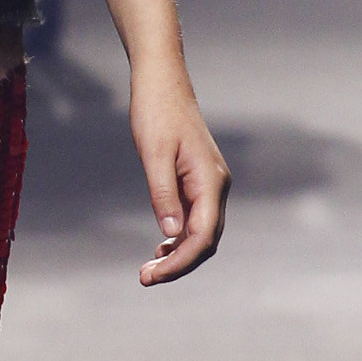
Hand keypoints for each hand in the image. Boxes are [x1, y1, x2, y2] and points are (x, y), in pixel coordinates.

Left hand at [129, 63, 229, 285]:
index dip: (181, 261)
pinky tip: (161, 247)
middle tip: (144, 278)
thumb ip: (163, 194)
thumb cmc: (156, 113)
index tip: (153, 275)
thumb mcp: (153, 154)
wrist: (162, 82)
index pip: (203, 236)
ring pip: (202, 232)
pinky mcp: (198, 181)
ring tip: (149, 269)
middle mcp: (216, 186)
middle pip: (206, 240)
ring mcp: (209, 184)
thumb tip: (171, 234)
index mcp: (210, 181)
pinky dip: (179, 237)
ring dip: (179, 254)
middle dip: (178, 264)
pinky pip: (195, 218)